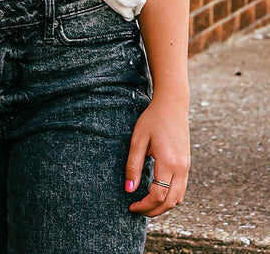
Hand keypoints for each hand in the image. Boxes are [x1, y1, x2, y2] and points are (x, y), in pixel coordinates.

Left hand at [125, 94, 189, 216]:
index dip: (144, 205)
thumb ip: (133, 165)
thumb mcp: (138, 140)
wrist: (172, 104)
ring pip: (178, 198)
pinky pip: (182, 188)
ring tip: (146, 204)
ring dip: (163, 206)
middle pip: (170, 202)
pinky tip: (157, 192)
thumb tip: (129, 189)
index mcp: (168, 163)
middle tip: (137, 210)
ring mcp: (186, 166)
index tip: (131, 206)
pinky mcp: (187, 164)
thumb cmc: (153, 119)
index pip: (158, 195)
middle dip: (153, 211)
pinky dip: (171, 196)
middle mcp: (181, 168)